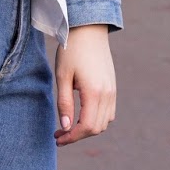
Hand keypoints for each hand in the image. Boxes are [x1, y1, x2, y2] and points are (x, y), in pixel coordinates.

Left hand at [54, 25, 115, 145]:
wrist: (89, 30)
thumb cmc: (72, 51)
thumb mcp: (62, 77)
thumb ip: (64, 103)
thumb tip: (66, 127)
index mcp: (94, 92)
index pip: (87, 127)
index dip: (72, 137)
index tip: (57, 138)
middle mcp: (108, 94)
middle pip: (96, 128)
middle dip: (78, 135)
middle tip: (59, 133)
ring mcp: (113, 91)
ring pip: (104, 122)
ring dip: (88, 128)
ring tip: (69, 126)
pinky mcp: (113, 87)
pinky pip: (108, 112)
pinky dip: (96, 119)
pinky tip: (81, 114)